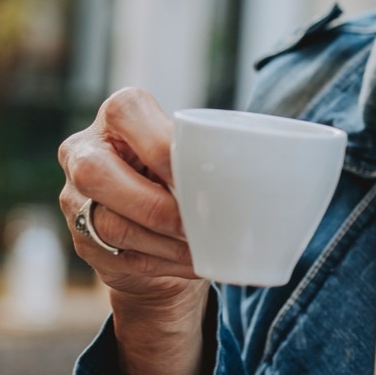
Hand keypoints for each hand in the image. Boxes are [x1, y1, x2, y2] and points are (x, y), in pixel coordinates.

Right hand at [58, 87, 208, 374]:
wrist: (164, 226)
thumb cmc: (194, 178)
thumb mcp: (204, 156)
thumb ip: (227, 151)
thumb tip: (300, 159)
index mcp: (119, 115)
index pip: (126, 111)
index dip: (159, 143)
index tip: (193, 174)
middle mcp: (85, 150)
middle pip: (96, 172)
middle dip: (151, 203)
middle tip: (191, 223)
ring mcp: (75, 197)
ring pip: (108, 222)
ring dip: (160, 241)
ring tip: (199, 249)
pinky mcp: (82, 239)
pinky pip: (116, 255)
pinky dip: (159, 263)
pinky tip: (190, 263)